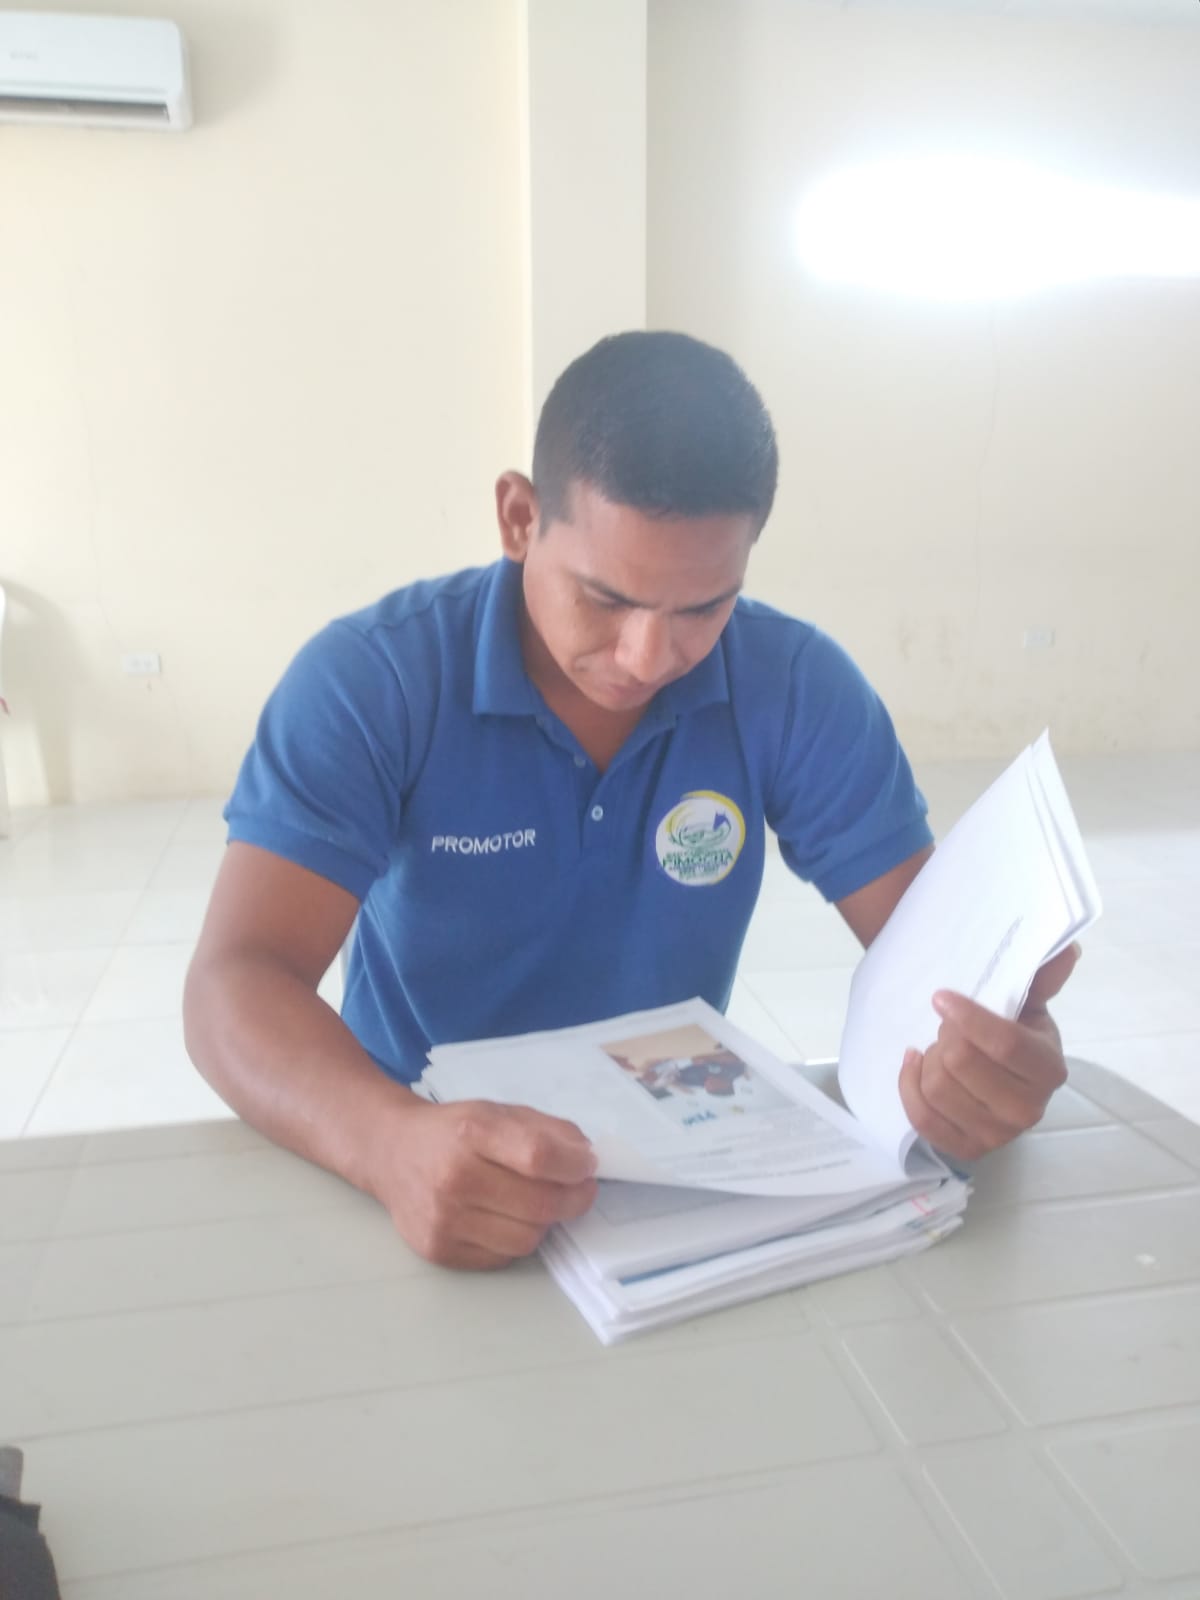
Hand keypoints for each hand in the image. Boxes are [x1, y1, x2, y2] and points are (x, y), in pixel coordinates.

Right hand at [373, 1097, 597, 1268]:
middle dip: (572, 1200)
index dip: (574, 1166)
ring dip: (543, 1223)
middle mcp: (453, 1177)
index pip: (538, 1157)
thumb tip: (587, 1159)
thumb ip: (548, 1131)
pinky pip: (501, 1257)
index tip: (588, 1167)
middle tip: (577, 1190)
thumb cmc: (454, 1131)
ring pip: (526, 1239)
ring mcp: (443, 1218)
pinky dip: (513, 1240)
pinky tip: (504, 1219)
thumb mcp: (499, 1112)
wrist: (391, 1151)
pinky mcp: (437, 1249)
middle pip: (539, 1205)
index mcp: (473, 1131)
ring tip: (535, 1204)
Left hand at [898, 943, 1080, 1162]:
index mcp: (1048, 1069)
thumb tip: (1067, 950)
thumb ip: (1041, 976)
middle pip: (961, 1063)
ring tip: (938, 1047)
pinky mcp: (966, 1149)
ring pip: (937, 1087)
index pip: (1005, 1045)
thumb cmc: (1013, 1029)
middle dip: (946, 1035)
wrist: (997, 1069)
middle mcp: (1029, 1110)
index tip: (941, 997)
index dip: (968, 1017)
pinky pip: (922, 1119)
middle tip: (947, 1026)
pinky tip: (914, 1064)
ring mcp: (998, 1135)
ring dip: (928, 1059)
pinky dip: (909, 1086)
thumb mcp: (1028, 1001)